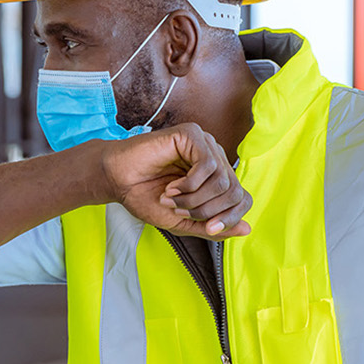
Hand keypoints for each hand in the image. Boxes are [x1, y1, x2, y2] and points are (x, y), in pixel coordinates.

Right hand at [98, 124, 251, 238]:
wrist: (116, 182)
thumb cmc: (145, 197)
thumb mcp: (183, 221)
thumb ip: (213, 226)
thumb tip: (247, 229)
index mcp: (216, 178)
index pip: (243, 199)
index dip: (229, 218)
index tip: (207, 228)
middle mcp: (215, 159)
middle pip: (235, 192)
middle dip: (207, 211)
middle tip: (180, 211)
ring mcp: (205, 145)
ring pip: (222, 180)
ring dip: (194, 199)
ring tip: (171, 198)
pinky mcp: (192, 135)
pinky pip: (208, 164)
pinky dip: (190, 184)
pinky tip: (171, 186)